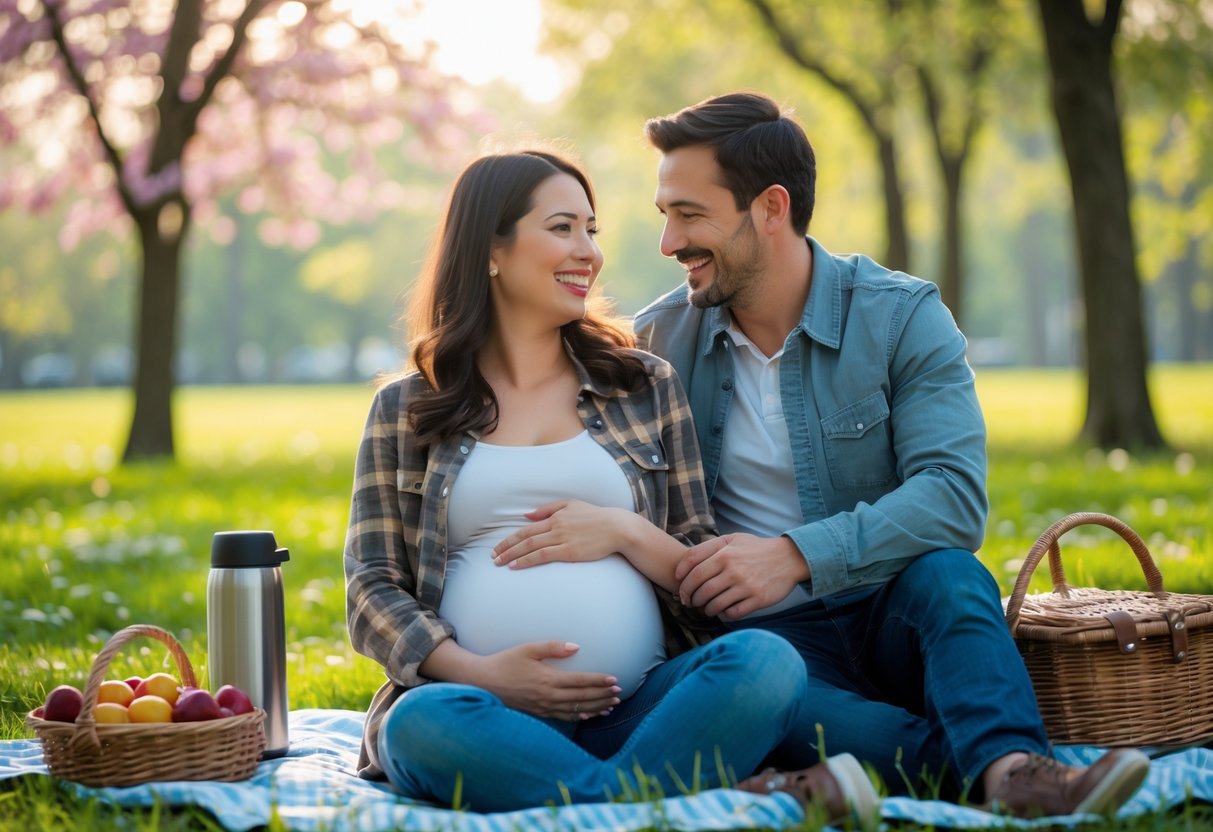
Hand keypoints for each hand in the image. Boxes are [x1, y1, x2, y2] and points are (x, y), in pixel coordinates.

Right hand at [473, 641, 621, 720]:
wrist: (483, 683)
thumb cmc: (505, 662)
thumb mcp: (527, 649)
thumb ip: (552, 647)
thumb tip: (576, 647)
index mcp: (548, 679)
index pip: (580, 681)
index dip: (599, 681)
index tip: (615, 679)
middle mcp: (548, 696)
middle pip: (582, 697)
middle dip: (603, 695)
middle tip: (620, 693)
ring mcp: (544, 708)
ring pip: (576, 710)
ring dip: (596, 708)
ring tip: (611, 705)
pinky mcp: (539, 713)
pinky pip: (564, 717)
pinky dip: (579, 716)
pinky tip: (589, 715)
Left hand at [493, 500, 626, 568]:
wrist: (617, 527)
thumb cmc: (596, 517)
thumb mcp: (571, 505)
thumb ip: (548, 509)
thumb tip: (526, 515)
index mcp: (555, 516)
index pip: (526, 529)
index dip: (509, 538)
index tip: (497, 547)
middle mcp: (555, 527)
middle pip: (524, 538)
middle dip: (505, 548)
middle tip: (492, 557)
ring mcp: (562, 539)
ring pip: (530, 547)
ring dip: (512, 556)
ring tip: (499, 563)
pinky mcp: (569, 552)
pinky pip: (543, 556)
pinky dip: (527, 560)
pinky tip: (516, 565)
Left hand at [675, 533, 809, 620]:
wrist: (789, 558)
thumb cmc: (755, 548)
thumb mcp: (732, 539)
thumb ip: (708, 547)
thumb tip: (684, 564)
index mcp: (724, 554)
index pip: (692, 570)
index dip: (681, 583)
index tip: (679, 590)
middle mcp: (733, 570)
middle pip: (700, 590)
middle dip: (690, 599)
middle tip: (690, 602)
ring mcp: (745, 586)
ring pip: (714, 604)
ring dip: (705, 609)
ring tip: (705, 608)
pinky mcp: (757, 600)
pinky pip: (732, 613)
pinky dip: (723, 615)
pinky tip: (722, 611)